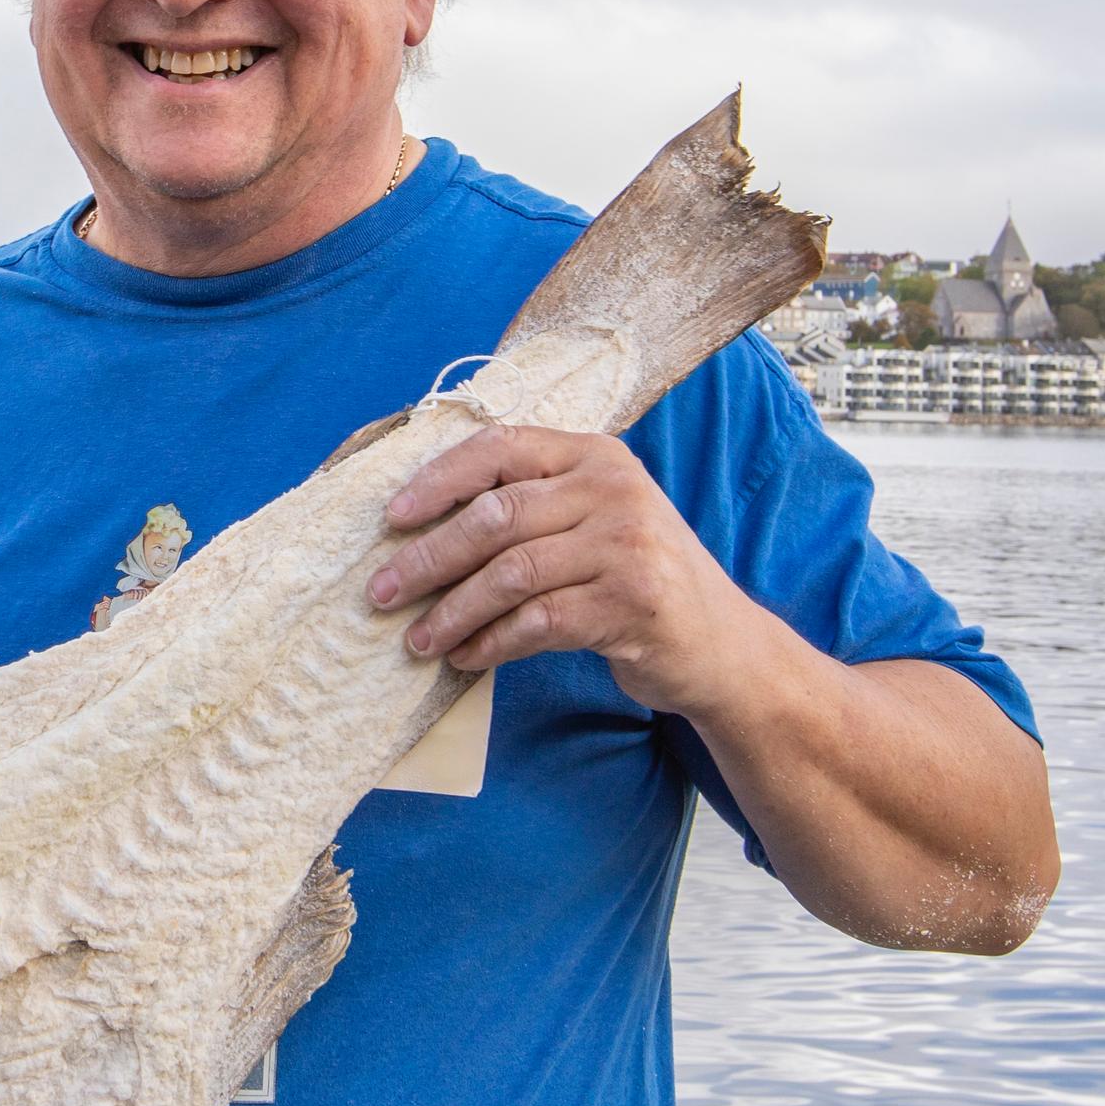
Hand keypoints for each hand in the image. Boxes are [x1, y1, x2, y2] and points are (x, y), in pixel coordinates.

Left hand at [366, 426, 763, 716]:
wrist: (722, 643)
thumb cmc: (636, 578)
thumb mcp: (596, 518)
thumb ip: (532, 504)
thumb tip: (422, 523)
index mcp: (596, 456)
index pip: (500, 449)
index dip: (438, 480)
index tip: (392, 517)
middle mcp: (614, 491)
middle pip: (495, 517)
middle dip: (428, 557)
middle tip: (382, 593)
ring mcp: (626, 547)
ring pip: (509, 574)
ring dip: (452, 611)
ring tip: (419, 639)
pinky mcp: (631, 605)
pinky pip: (536, 622)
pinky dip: (491, 642)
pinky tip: (466, 656)